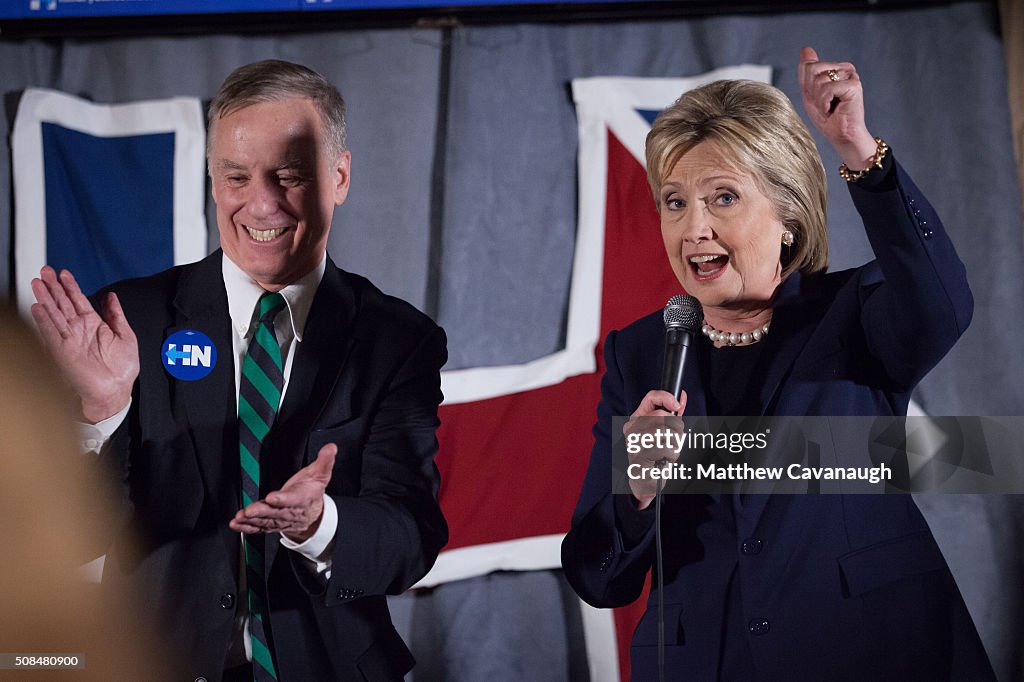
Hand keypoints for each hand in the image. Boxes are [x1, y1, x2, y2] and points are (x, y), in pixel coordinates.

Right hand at [30, 266, 138, 422]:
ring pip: (54, 314)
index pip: (78, 300)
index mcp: (94, 325)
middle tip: (45, 270)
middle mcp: (79, 330)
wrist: (117, 391)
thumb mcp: (126, 335)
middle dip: (53, 287)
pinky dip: (44, 320)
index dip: (70, 286)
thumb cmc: (122, 369)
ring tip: (37, 282)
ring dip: (45, 298)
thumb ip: (116, 314)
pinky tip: (38, 307)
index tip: (63, 272)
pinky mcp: (63, 352)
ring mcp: (69, 340)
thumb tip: (111, 296)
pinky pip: (51, 333)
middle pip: (62, 303)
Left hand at [229, 443, 336, 542]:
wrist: (314, 516)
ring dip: (252, 520)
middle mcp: (290, 512)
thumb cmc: (312, 492)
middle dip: (262, 512)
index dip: (282, 499)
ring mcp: (280, 520)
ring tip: (240, 517)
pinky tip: (237, 524)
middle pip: (276, 512)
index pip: (293, 499)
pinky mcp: (271, 524)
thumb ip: (325, 461)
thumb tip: (331, 448)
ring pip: (266, 521)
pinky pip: (259, 528)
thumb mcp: (321, 475)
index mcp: (303, 499)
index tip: (272, 498)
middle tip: (250, 510)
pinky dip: (247, 528)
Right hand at [623, 390, 686, 508]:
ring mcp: (634, 441)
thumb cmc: (656, 454)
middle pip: (663, 416)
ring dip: (675, 443)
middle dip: (677, 428)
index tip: (678, 406)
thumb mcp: (666, 431)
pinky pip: (665, 448)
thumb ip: (674, 414)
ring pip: (665, 431)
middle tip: (675, 439)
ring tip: (669, 450)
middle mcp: (632, 427)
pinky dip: (672, 455)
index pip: (651, 397)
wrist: (645, 479)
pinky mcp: (639, 455)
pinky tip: (666, 459)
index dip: (667, 397)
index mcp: (637, 418)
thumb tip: (683, 396)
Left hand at [798, 46, 877, 169]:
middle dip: (812, 91)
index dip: (807, 86)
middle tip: (823, 104)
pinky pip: (828, 89)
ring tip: (828, 108)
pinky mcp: (854, 85)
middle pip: (812, 70)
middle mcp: (845, 68)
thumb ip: (807, 71)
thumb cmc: (827, 117)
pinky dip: (824, 102)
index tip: (817, 99)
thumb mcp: (810, 92)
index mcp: (835, 68)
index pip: (808, 66)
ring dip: (818, 99)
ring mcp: (851, 75)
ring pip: (819, 80)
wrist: (841, 135)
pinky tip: (833, 109)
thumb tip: (806, 49)